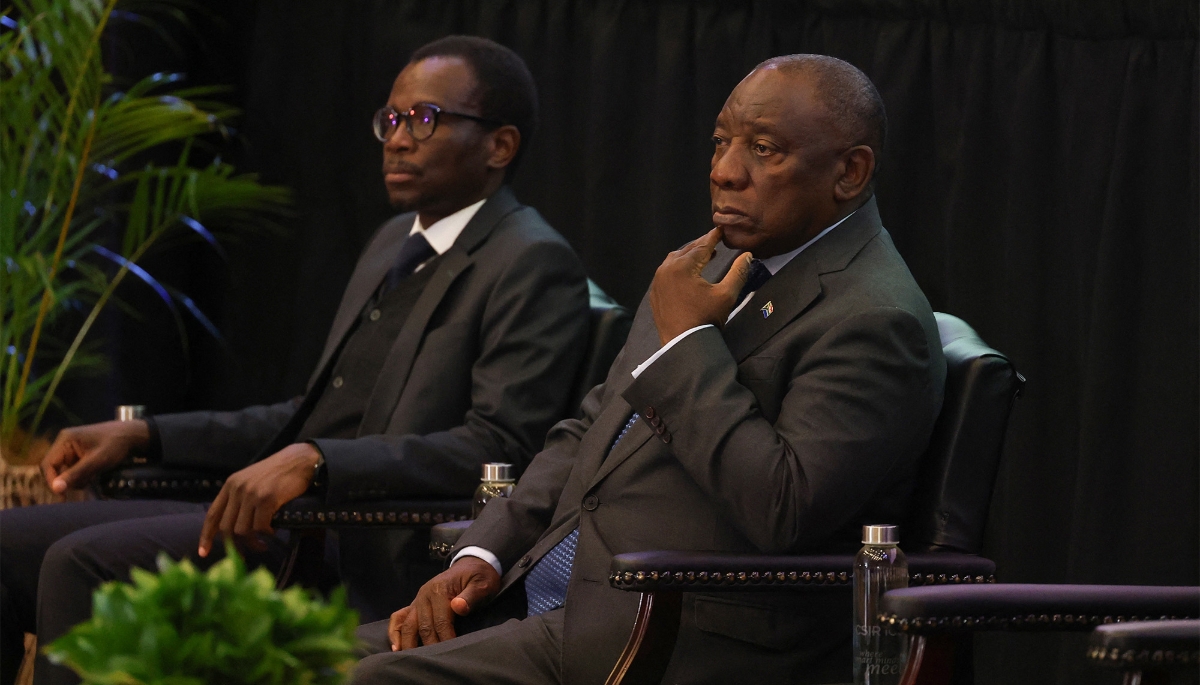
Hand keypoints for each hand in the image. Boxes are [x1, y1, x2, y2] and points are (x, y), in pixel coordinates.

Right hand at [41, 420, 149, 492]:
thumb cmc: (116, 445)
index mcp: (65, 440)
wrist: (133, 435)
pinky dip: (82, 476)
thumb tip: (55, 489)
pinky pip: (73, 470)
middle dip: (68, 480)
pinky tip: (94, 475)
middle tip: (84, 483)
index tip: (61, 495)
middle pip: (55, 469)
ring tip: (93, 476)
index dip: (52, 481)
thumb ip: (75, 475)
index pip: (48, 464)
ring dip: (77, 479)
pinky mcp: (79, 454)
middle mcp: (64, 443)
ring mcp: (72, 449)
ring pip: (65, 472)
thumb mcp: (96, 461)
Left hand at [197, 442, 319, 556]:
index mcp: (230, 484)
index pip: (212, 514)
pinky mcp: (266, 499)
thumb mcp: (252, 481)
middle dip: (234, 545)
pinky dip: (266, 534)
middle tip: (244, 555)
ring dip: (253, 542)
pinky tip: (273, 531)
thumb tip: (233, 527)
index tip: (204, 552)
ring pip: (242, 530)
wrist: (300, 460)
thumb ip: (240, 498)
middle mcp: (237, 489)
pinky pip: (260, 527)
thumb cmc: (279, 473)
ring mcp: (251, 494)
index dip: (206, 535)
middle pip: (226, 527)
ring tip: (263, 544)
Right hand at [388, 556, 500, 650]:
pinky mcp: (414, 604)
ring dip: (408, 643)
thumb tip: (458, 607)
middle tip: (436, 663)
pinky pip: (398, 618)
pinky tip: (396, 647)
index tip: (452, 653)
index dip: (446, 639)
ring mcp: (417, 600)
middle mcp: (424, 595)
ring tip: (411, 661)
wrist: (472, 565)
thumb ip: (471, 596)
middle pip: (423, 626)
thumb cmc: (478, 578)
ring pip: (407, 625)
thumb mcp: (482, 584)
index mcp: (439, 590)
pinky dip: (394, 632)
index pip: (441, 621)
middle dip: (429, 646)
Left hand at [648, 227, 753, 344]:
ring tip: (703, 256)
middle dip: (701, 245)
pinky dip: (678, 268)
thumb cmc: (706, 319)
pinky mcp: (655, 293)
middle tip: (714, 241)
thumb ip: (738, 272)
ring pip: (674, 260)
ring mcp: (657, 282)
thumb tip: (748, 255)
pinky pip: (666, 273)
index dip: (713, 237)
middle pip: (686, 250)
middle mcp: (666, 270)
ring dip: (689, 256)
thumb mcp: (726, 295)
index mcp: (682, 267)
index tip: (721, 229)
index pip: (702, 246)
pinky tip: (688, 274)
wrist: (683, 345)